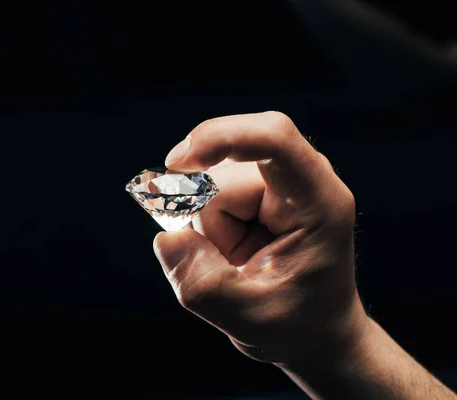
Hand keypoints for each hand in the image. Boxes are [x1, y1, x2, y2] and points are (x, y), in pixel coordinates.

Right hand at [153, 111, 368, 366]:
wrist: (315, 330)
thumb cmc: (297, 325)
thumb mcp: (248, 319)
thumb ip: (201, 282)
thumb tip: (166, 236)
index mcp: (318, 204)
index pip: (275, 139)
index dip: (222, 137)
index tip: (177, 164)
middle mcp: (302, 180)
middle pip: (224, 170)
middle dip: (202, 215)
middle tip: (212, 259)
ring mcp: (278, 182)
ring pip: (209, 183)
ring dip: (206, 227)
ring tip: (233, 262)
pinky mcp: (258, 188)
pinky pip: (208, 192)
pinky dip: (206, 224)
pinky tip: (228, 249)